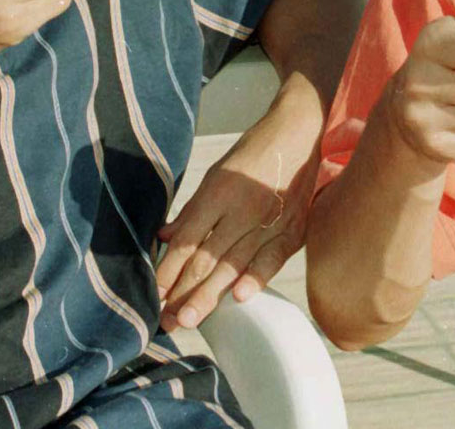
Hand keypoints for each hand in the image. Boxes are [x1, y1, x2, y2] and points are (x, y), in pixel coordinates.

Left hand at [155, 104, 319, 330]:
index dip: (169, 270)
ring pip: (234, 265)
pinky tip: (239, 297)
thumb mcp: (217, 174)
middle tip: (166, 321)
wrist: (300, 133)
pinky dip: (256, 278)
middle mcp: (242, 209)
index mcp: (218, 192)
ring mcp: (270, 220)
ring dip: (209, 295)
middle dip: (183, 292)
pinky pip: (273, 259)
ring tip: (189, 320)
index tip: (154, 295)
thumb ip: (194, 210)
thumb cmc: (254, 154)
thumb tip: (166, 238)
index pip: (188, 240)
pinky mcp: (293, 230)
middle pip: (207, 257)